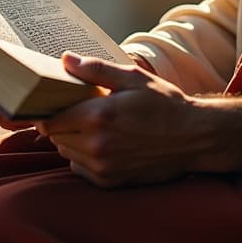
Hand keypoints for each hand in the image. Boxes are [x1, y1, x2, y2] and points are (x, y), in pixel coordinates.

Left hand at [35, 53, 241, 187]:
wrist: (193, 137)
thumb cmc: (164, 103)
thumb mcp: (132, 78)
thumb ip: (95, 70)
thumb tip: (65, 60)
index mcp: (98, 117)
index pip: (51, 119)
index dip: (48, 110)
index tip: (54, 102)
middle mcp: (96, 146)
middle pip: (56, 136)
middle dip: (61, 122)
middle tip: (77, 110)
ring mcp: (102, 168)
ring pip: (66, 153)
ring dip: (71, 139)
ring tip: (93, 125)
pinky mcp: (110, 182)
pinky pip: (80, 169)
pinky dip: (83, 157)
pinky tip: (102, 143)